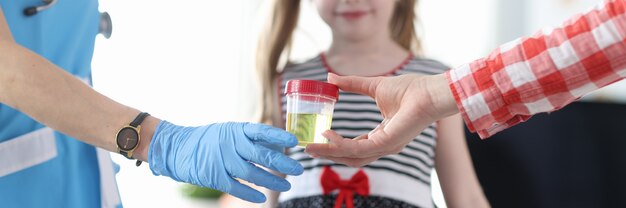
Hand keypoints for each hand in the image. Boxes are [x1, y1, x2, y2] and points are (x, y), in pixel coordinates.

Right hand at [148, 121, 303, 202]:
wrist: (177, 147)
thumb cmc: (209, 139)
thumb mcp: (230, 132)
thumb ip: (251, 138)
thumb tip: (278, 146)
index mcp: (237, 130)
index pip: (262, 131)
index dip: (279, 136)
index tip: (295, 141)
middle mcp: (231, 144)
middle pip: (262, 155)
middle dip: (283, 163)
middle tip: (298, 169)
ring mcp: (222, 160)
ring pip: (252, 173)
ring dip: (271, 181)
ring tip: (286, 186)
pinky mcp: (214, 176)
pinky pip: (236, 187)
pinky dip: (250, 193)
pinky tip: (262, 197)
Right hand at [305, 73, 457, 166]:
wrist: (428, 91)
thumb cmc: (410, 89)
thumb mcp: (373, 86)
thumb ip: (352, 84)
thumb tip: (330, 77)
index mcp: (382, 135)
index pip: (355, 146)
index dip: (336, 144)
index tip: (319, 137)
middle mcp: (384, 145)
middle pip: (351, 156)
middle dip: (328, 154)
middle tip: (308, 149)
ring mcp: (385, 146)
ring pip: (351, 156)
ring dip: (329, 153)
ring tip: (311, 147)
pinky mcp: (387, 143)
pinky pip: (358, 148)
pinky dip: (340, 144)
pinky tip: (328, 136)